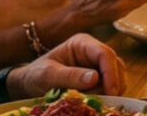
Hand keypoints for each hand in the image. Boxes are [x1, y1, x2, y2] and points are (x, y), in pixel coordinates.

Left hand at [10, 33, 126, 97]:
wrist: (29, 84)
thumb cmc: (35, 75)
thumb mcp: (48, 75)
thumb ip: (70, 76)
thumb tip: (95, 78)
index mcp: (82, 43)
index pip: (105, 54)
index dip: (111, 72)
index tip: (110, 91)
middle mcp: (93, 52)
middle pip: (115, 65)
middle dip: (112, 84)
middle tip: (103, 101)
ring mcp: (97, 65)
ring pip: (117, 76)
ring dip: (110, 91)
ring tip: (95, 102)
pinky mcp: (98, 78)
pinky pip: (111, 86)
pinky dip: (107, 95)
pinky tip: (96, 102)